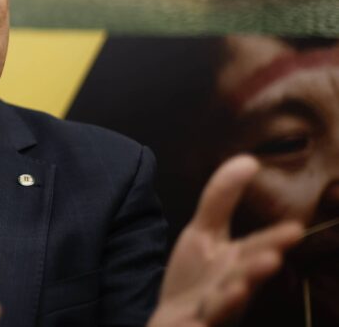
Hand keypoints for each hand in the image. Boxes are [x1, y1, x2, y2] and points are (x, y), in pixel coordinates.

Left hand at [148, 155, 303, 326]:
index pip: (258, 249)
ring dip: (233, 298)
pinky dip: (201, 324)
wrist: (175, 324)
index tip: (294, 230)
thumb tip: (248, 159)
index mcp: (237, 265)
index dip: (273, 241)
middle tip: (271, 258)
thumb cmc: (197, 278)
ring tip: (238, 287)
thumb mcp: (204, 234)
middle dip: (258, 270)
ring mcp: (213, 312)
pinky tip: (199, 320)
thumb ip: (222, 199)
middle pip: (245, 279)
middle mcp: (231, 290)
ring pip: (225, 307)